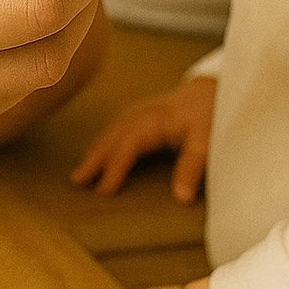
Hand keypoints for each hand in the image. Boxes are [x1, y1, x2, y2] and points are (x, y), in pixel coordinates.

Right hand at [71, 75, 216, 202]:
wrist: (211, 91)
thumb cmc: (209, 115)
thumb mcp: (206, 141)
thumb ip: (192, 167)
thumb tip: (181, 198)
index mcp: (155, 120)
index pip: (128, 145)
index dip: (115, 168)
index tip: (103, 191)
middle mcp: (141, 114)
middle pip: (112, 137)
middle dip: (94, 159)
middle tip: (77, 181)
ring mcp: (139, 112)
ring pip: (111, 132)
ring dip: (95, 151)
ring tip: (81, 173)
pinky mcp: (140, 114)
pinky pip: (116, 128)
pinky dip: (104, 142)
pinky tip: (98, 154)